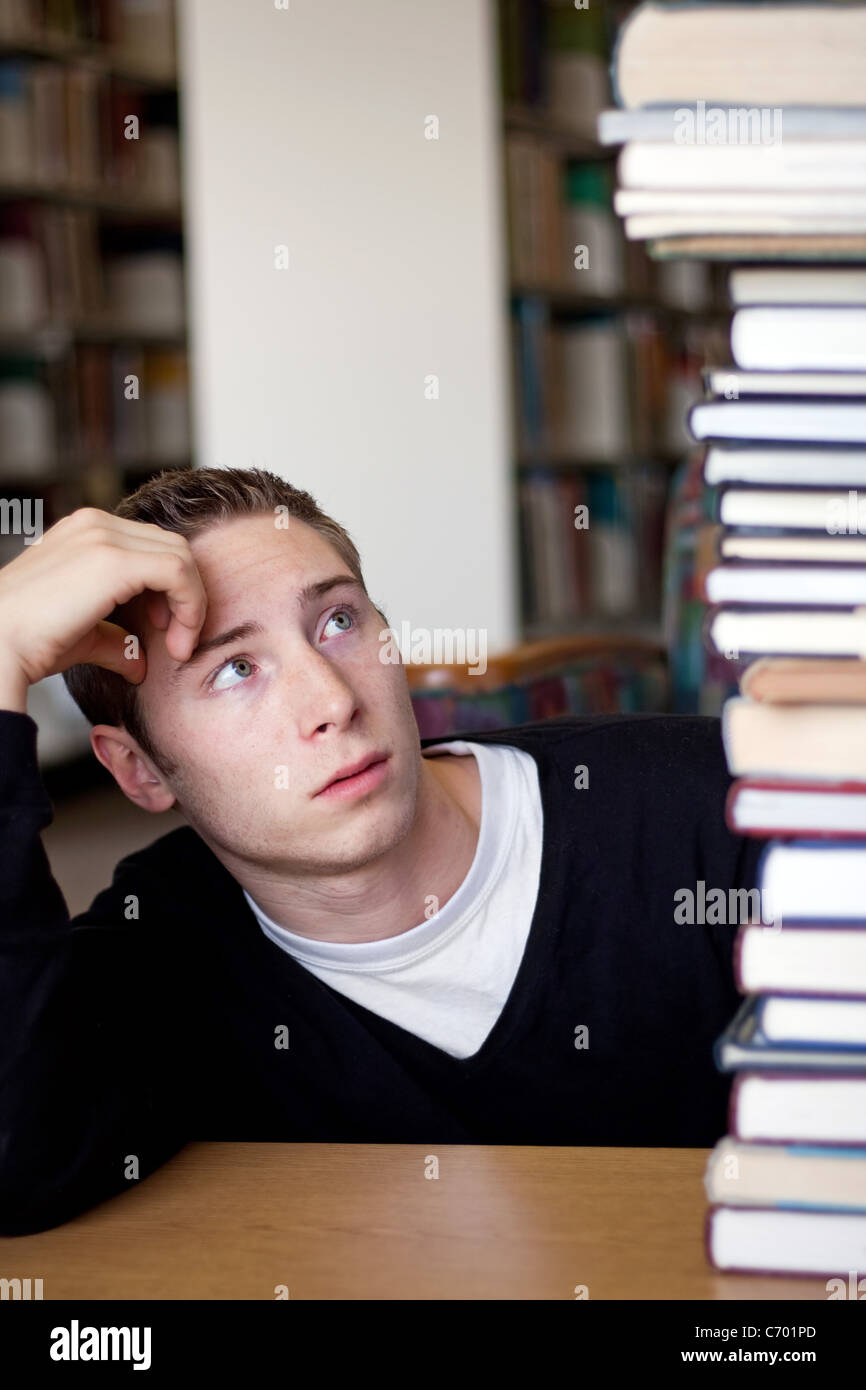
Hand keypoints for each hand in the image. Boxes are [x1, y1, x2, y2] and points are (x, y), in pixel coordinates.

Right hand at [0, 508, 206, 712]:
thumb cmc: (29, 642)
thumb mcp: (83, 634)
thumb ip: (115, 639)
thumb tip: (139, 663)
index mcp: (86, 532)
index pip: (152, 547)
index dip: (170, 588)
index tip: (164, 628)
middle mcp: (95, 525)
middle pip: (172, 547)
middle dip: (186, 594)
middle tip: (177, 639)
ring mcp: (104, 536)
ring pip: (181, 556)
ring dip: (192, 603)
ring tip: (178, 645)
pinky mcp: (115, 560)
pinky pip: (179, 571)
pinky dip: (191, 605)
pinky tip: (178, 639)